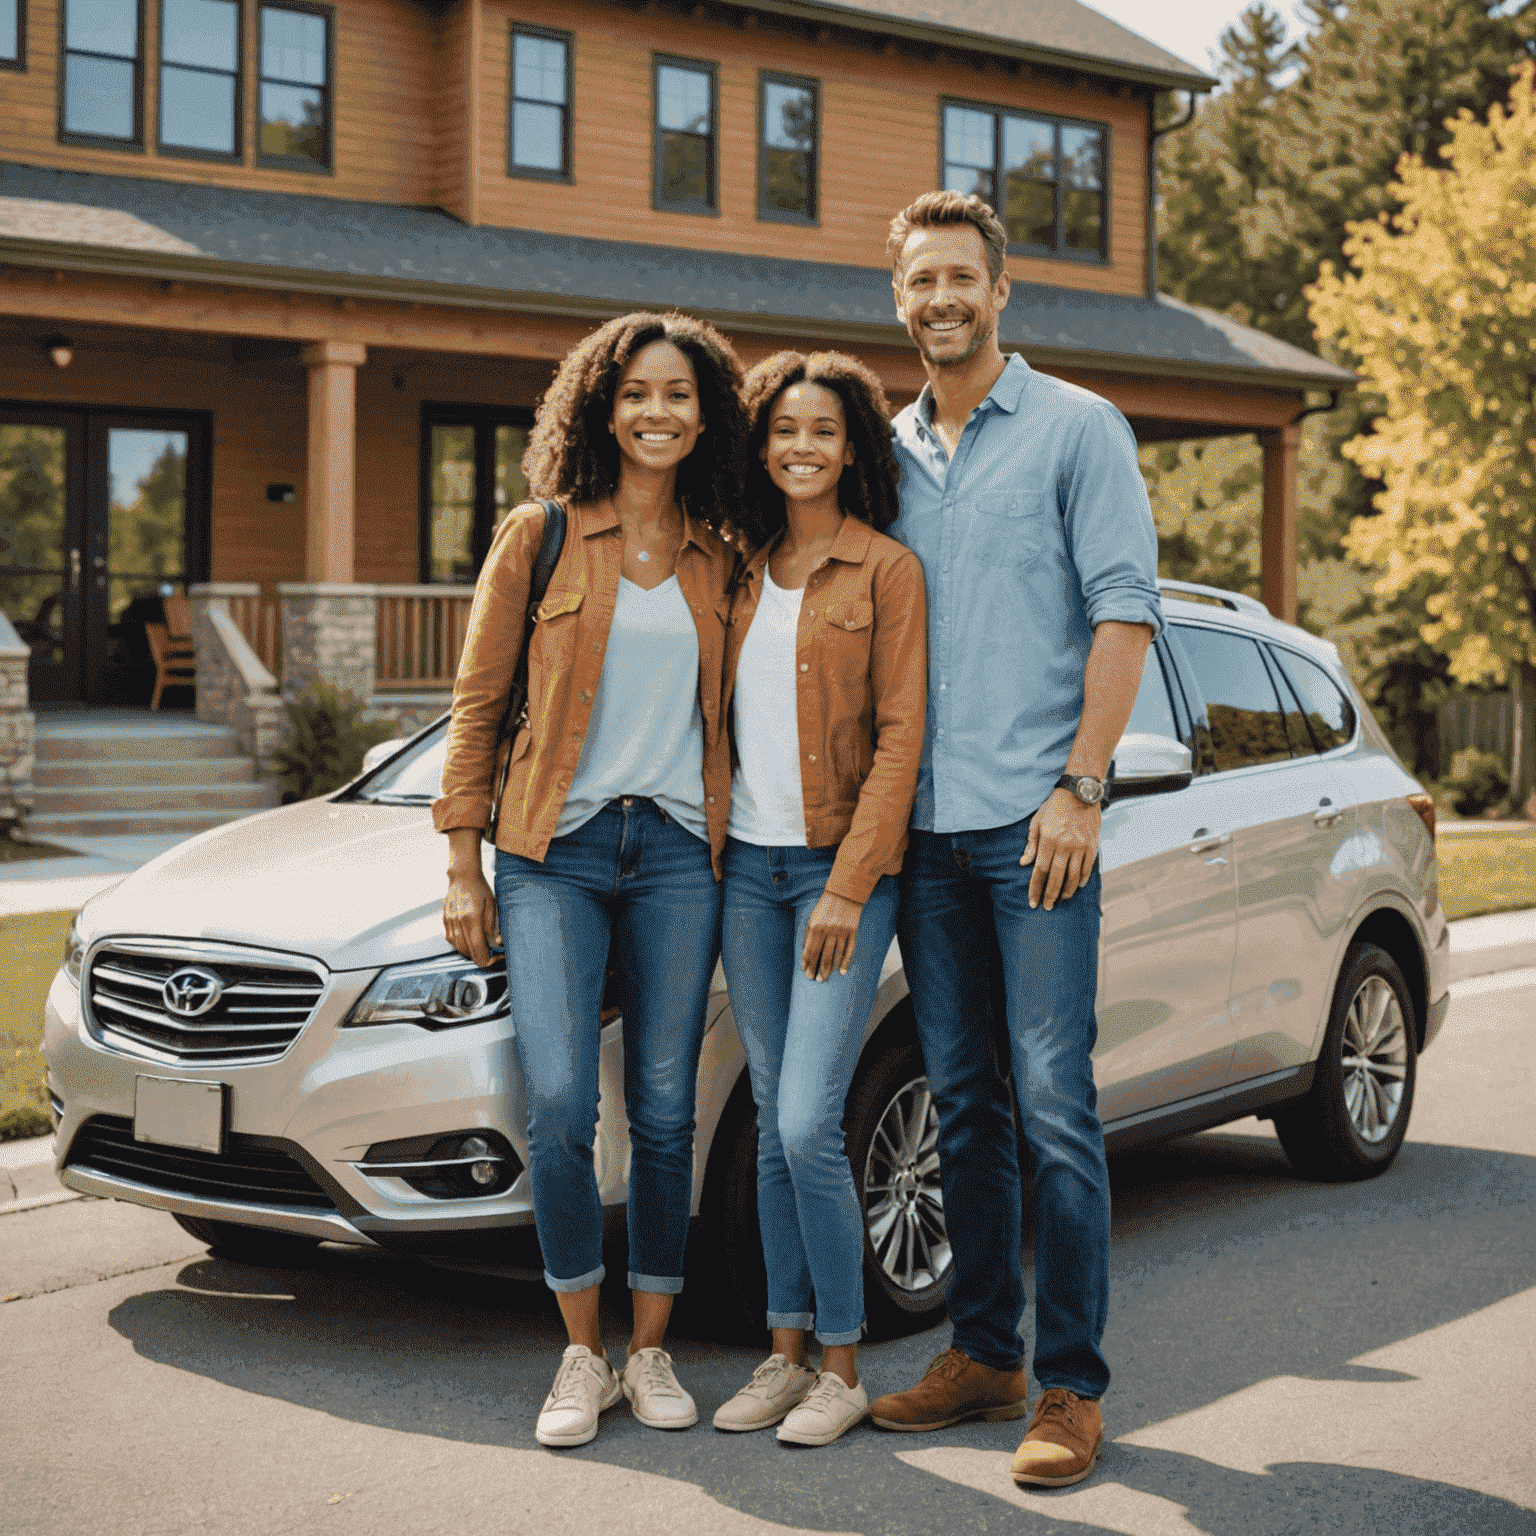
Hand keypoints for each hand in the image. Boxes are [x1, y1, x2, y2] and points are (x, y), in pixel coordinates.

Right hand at [443, 867, 500, 967]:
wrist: (462, 876)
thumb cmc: (480, 889)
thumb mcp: (492, 906)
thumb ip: (491, 926)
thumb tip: (492, 944)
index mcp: (472, 918)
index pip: (478, 949)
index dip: (487, 959)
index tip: (496, 957)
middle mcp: (458, 921)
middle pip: (467, 952)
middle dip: (480, 956)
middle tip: (491, 953)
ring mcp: (449, 921)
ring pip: (458, 948)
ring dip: (470, 951)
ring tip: (481, 946)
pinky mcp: (445, 920)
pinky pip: (451, 939)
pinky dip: (461, 943)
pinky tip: (469, 938)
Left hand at [801, 890, 864, 980]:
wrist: (844, 893)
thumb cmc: (825, 907)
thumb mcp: (812, 918)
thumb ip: (808, 935)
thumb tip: (805, 953)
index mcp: (816, 927)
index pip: (810, 950)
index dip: (808, 963)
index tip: (806, 972)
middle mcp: (829, 930)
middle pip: (823, 955)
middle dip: (818, 970)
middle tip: (817, 981)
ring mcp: (842, 931)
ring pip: (836, 955)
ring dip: (830, 968)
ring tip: (825, 978)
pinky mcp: (852, 931)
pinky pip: (849, 949)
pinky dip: (845, 961)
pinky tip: (842, 971)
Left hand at [1019, 788, 1101, 910]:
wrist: (1079, 793)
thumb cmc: (1054, 807)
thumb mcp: (1037, 822)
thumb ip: (1031, 844)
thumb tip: (1023, 863)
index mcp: (1048, 840)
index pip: (1039, 870)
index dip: (1035, 888)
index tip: (1033, 902)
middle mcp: (1064, 845)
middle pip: (1056, 877)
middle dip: (1050, 894)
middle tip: (1048, 907)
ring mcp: (1080, 846)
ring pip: (1073, 876)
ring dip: (1067, 890)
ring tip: (1062, 899)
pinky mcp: (1092, 845)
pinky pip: (1087, 867)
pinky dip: (1082, 879)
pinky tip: (1078, 887)